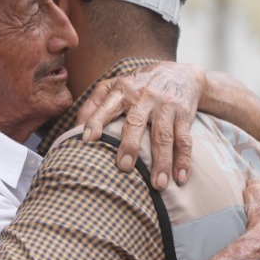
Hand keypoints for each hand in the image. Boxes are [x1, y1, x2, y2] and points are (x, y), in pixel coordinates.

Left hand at [77, 62, 206, 190]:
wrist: (182, 74)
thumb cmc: (140, 85)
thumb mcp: (116, 86)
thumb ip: (94, 103)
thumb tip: (75, 127)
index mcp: (123, 90)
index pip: (106, 106)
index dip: (96, 121)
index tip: (87, 139)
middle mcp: (144, 97)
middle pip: (136, 123)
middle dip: (130, 145)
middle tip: (124, 168)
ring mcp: (166, 106)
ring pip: (163, 136)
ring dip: (162, 161)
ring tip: (158, 185)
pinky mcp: (184, 115)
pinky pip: (184, 139)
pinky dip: (183, 160)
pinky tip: (180, 177)